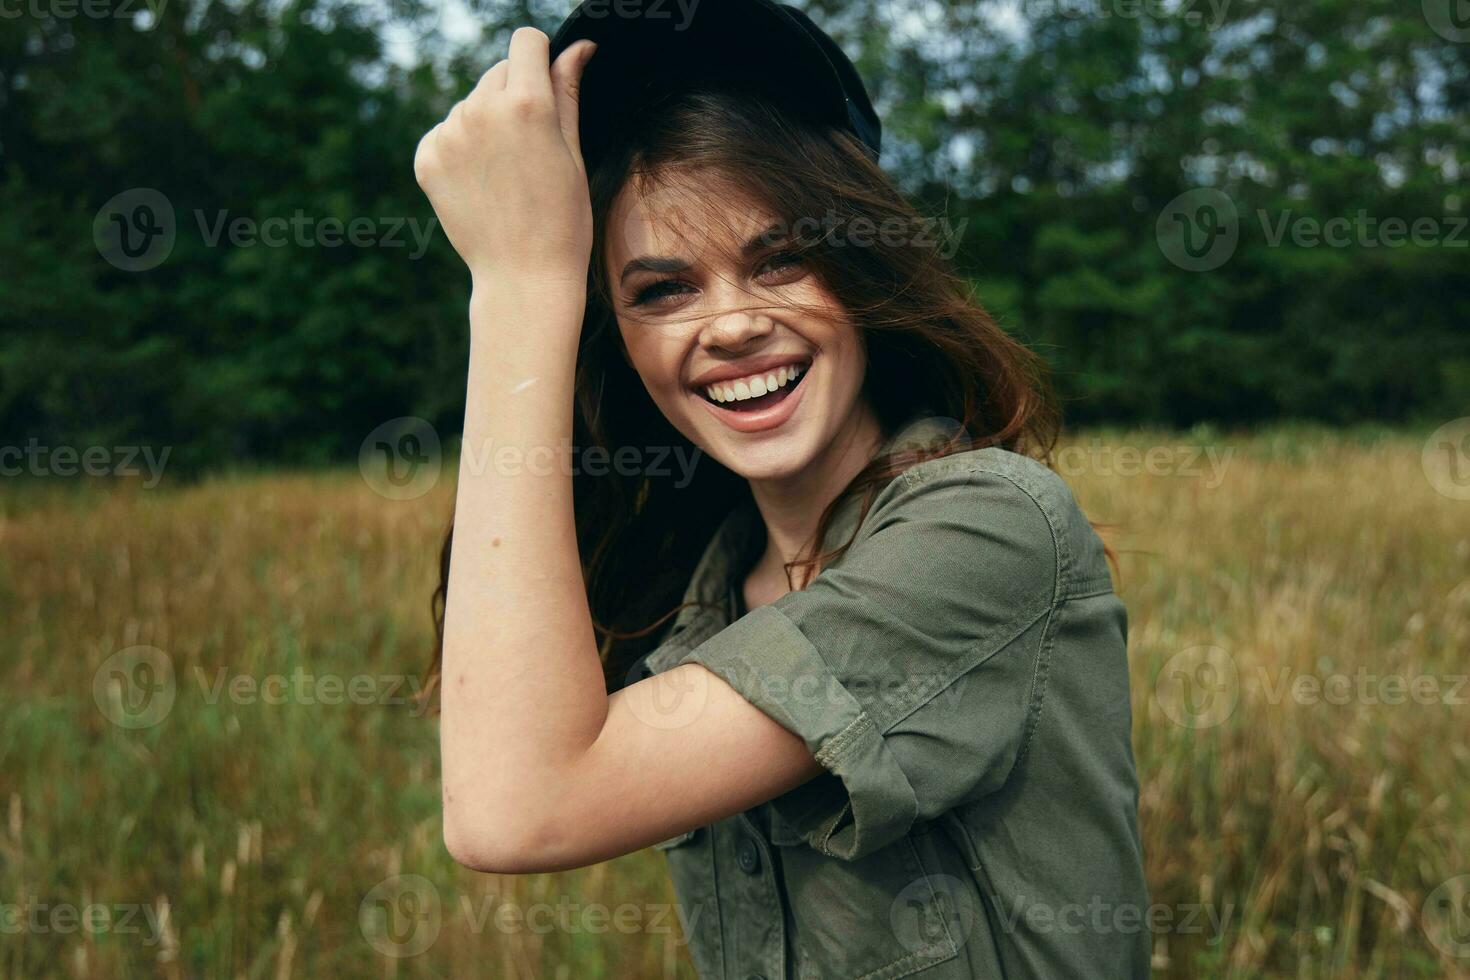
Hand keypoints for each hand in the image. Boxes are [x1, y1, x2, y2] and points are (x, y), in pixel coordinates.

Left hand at [414, 28, 597, 290]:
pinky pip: (447, 131)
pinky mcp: (426, 157)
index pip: (526, 42)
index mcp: (526, 104)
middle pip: (499, 71)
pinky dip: (462, 148)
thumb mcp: (574, 153)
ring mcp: (449, 134)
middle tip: (532, 148)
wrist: (522, 276)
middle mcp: (481, 110)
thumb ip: (568, 91)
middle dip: (516, 95)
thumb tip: (578, 47)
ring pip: (472, 102)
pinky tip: (482, 182)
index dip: (541, 57)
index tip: (547, 82)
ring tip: (507, 172)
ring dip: (488, 122)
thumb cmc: (562, 219)